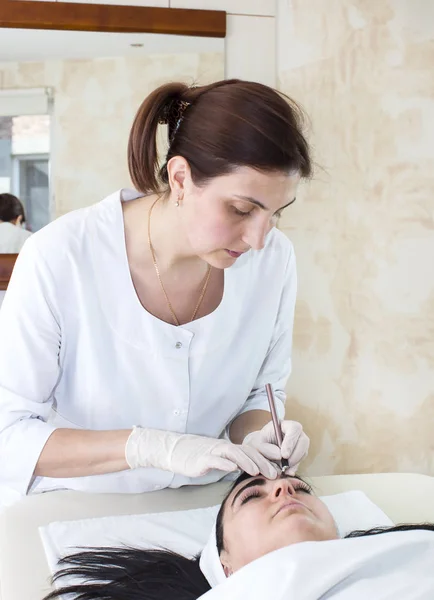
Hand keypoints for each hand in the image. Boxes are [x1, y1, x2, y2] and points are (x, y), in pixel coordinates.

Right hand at [125, 427, 278, 478]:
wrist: (177, 450)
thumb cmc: (200, 457)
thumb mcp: (221, 460)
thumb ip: (235, 464)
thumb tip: (254, 473)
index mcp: (231, 449)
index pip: (253, 452)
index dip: (266, 459)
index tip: (279, 469)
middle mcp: (225, 447)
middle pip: (247, 452)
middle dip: (262, 462)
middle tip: (275, 473)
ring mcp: (214, 451)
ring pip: (234, 453)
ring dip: (247, 461)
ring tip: (257, 471)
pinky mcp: (202, 458)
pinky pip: (215, 459)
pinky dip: (224, 463)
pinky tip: (232, 468)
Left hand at [243, 420, 309, 474]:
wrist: (261, 450)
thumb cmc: (259, 444)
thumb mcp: (257, 445)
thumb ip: (266, 449)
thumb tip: (280, 455)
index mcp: (285, 424)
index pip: (294, 428)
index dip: (291, 441)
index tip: (284, 455)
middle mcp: (295, 432)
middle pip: (304, 440)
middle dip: (296, 454)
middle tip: (286, 465)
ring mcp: (299, 442)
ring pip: (303, 452)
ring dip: (295, 462)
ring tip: (284, 469)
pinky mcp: (300, 453)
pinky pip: (301, 460)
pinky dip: (294, 467)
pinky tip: (287, 471)